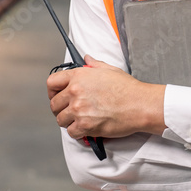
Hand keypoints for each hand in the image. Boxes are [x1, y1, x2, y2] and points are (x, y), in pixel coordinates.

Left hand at [46, 55, 165, 138]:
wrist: (139, 105)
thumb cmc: (127, 88)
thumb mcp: (109, 69)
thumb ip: (93, 64)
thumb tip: (86, 58)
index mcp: (78, 76)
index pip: (52, 83)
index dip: (52, 91)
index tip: (56, 96)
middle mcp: (75, 92)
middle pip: (54, 104)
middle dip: (60, 109)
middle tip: (69, 111)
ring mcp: (79, 110)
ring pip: (60, 120)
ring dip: (68, 121)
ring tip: (78, 120)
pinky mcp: (85, 126)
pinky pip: (71, 132)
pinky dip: (77, 132)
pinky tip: (84, 128)